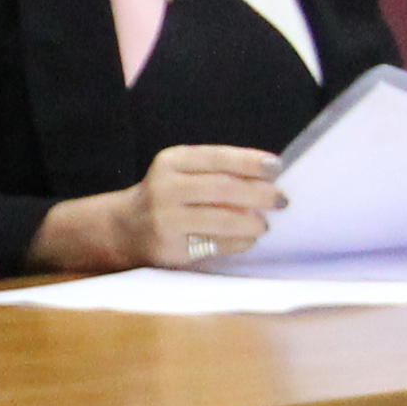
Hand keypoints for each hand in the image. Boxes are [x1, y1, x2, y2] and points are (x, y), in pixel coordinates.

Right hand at [125, 145, 283, 267]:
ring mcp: (166, 219)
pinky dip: (239, 242)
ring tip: (263, 224)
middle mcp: (166, 187)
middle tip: (281, 200)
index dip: (250, 162)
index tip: (277, 167)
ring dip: (252, 222)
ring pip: (222, 219)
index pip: (217, 158)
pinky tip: (247, 239)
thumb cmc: (168, 196)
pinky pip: (216, 245)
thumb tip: (267, 180)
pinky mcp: (171, 248)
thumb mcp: (182, 172)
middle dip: (259, 194)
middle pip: (223, 188)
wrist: (125, 228)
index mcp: (171, 161)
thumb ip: (217, 172)